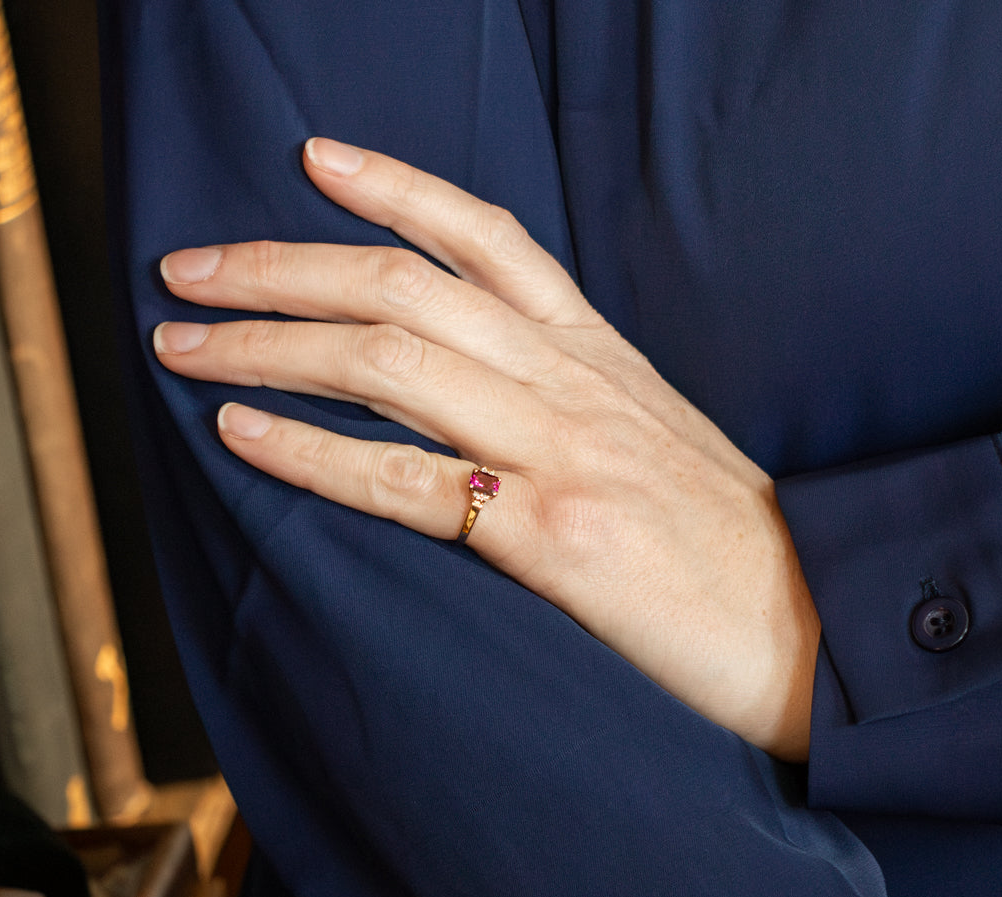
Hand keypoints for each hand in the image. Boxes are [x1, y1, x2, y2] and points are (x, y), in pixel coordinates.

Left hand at [154, 138, 819, 760]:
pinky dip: (311, 452)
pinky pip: (407, 482)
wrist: (820, 630)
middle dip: (282, 267)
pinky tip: (242, 430)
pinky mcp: (555, 540)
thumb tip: (485, 384)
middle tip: (190, 266)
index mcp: (600, 358)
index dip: (395, 189)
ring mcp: (565, 455)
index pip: (487, 240)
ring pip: (390, 366)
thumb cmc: (731, 544)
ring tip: (182, 339)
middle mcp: (575, 385)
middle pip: (405, 288)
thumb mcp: (658, 435)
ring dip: (268, 343)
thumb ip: (576, 395)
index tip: (315, 162)